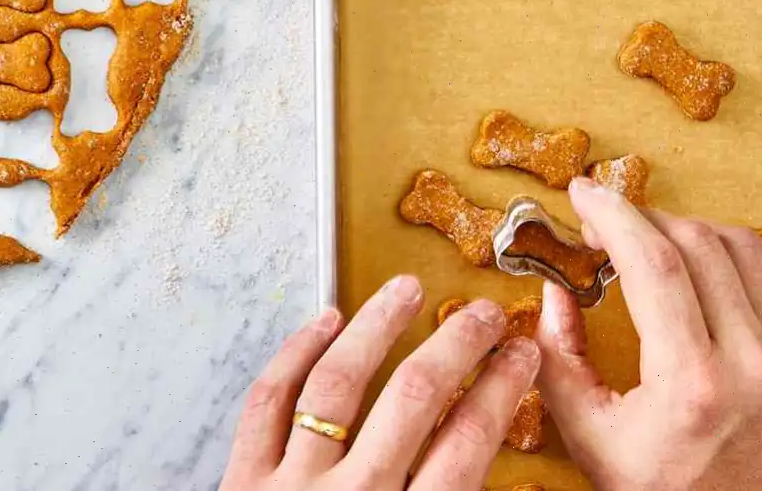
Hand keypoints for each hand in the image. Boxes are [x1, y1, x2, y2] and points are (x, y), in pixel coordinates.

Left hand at [221, 275, 540, 489]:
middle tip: (479, 312)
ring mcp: (289, 487)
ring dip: (375, 329)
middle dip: (454, 347)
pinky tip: (324, 320)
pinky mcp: (240, 482)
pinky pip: (267, 400)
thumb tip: (491, 467)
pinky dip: (295, 353)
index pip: (468, 447)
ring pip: (336, 385)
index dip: (500, 391)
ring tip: (404, 290)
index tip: (521, 355)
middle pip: (412, 401)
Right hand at [538, 177, 761, 489]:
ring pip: (741, 246)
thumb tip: (555, 286)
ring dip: (685, 228)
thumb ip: (557, 354)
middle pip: (696, 241)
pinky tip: (691, 269)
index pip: (654, 261)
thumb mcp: (589, 435)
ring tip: (646, 242)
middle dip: (639, 216)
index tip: (580, 193)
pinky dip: (724, 255)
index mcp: (694, 383)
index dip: (612, 214)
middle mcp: (756, 363)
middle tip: (601, 224)